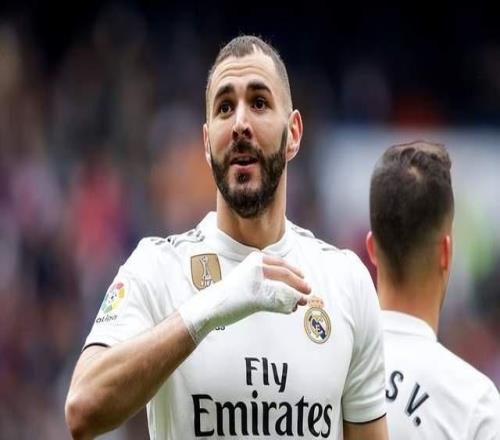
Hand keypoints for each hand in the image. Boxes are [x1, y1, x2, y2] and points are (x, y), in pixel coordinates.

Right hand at [179, 251, 310, 343]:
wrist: (213, 305)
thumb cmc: (232, 294)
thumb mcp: (250, 280)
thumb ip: (268, 281)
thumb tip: (292, 289)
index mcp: (255, 259)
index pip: (280, 263)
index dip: (294, 271)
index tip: (303, 276)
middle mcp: (256, 266)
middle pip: (285, 274)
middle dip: (299, 283)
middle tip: (308, 290)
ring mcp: (256, 280)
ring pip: (283, 288)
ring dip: (294, 296)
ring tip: (301, 302)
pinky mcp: (257, 296)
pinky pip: (277, 301)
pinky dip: (286, 306)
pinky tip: (290, 310)